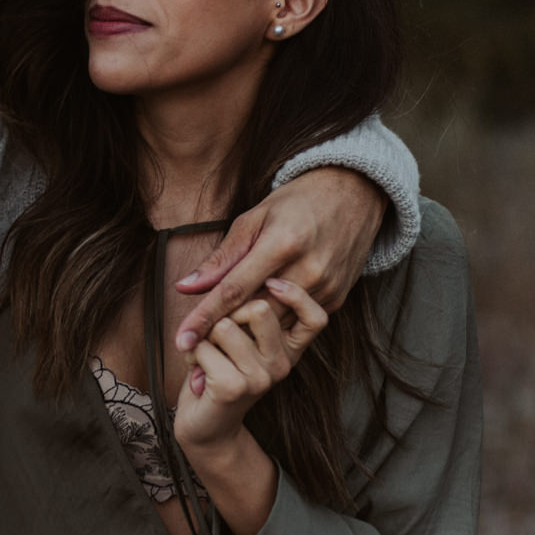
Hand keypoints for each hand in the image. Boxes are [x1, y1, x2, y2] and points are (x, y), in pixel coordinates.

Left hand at [173, 166, 382, 350]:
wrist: (354, 194)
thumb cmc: (296, 202)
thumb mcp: (253, 219)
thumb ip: (221, 258)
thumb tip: (186, 287)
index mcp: (281, 244)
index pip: (233, 290)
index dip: (204, 318)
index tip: (181, 340)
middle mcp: (307, 269)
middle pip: (254, 315)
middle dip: (224, 330)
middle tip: (196, 340)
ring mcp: (325, 287)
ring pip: (276, 325)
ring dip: (248, 331)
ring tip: (226, 330)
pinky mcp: (336, 299)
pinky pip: (296, 322)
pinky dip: (275, 323)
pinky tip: (262, 315)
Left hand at [174, 278, 330, 455]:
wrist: (207, 427)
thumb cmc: (220, 372)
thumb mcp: (240, 337)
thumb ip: (246, 310)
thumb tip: (235, 270)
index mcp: (289, 347)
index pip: (316, 317)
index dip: (297, 295)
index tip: (272, 282)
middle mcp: (283, 363)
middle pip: (261, 308)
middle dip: (228, 312)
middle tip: (218, 335)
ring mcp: (262, 377)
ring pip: (226, 325)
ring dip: (205, 337)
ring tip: (207, 355)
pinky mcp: (235, 387)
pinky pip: (204, 346)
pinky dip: (192, 353)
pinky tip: (198, 372)